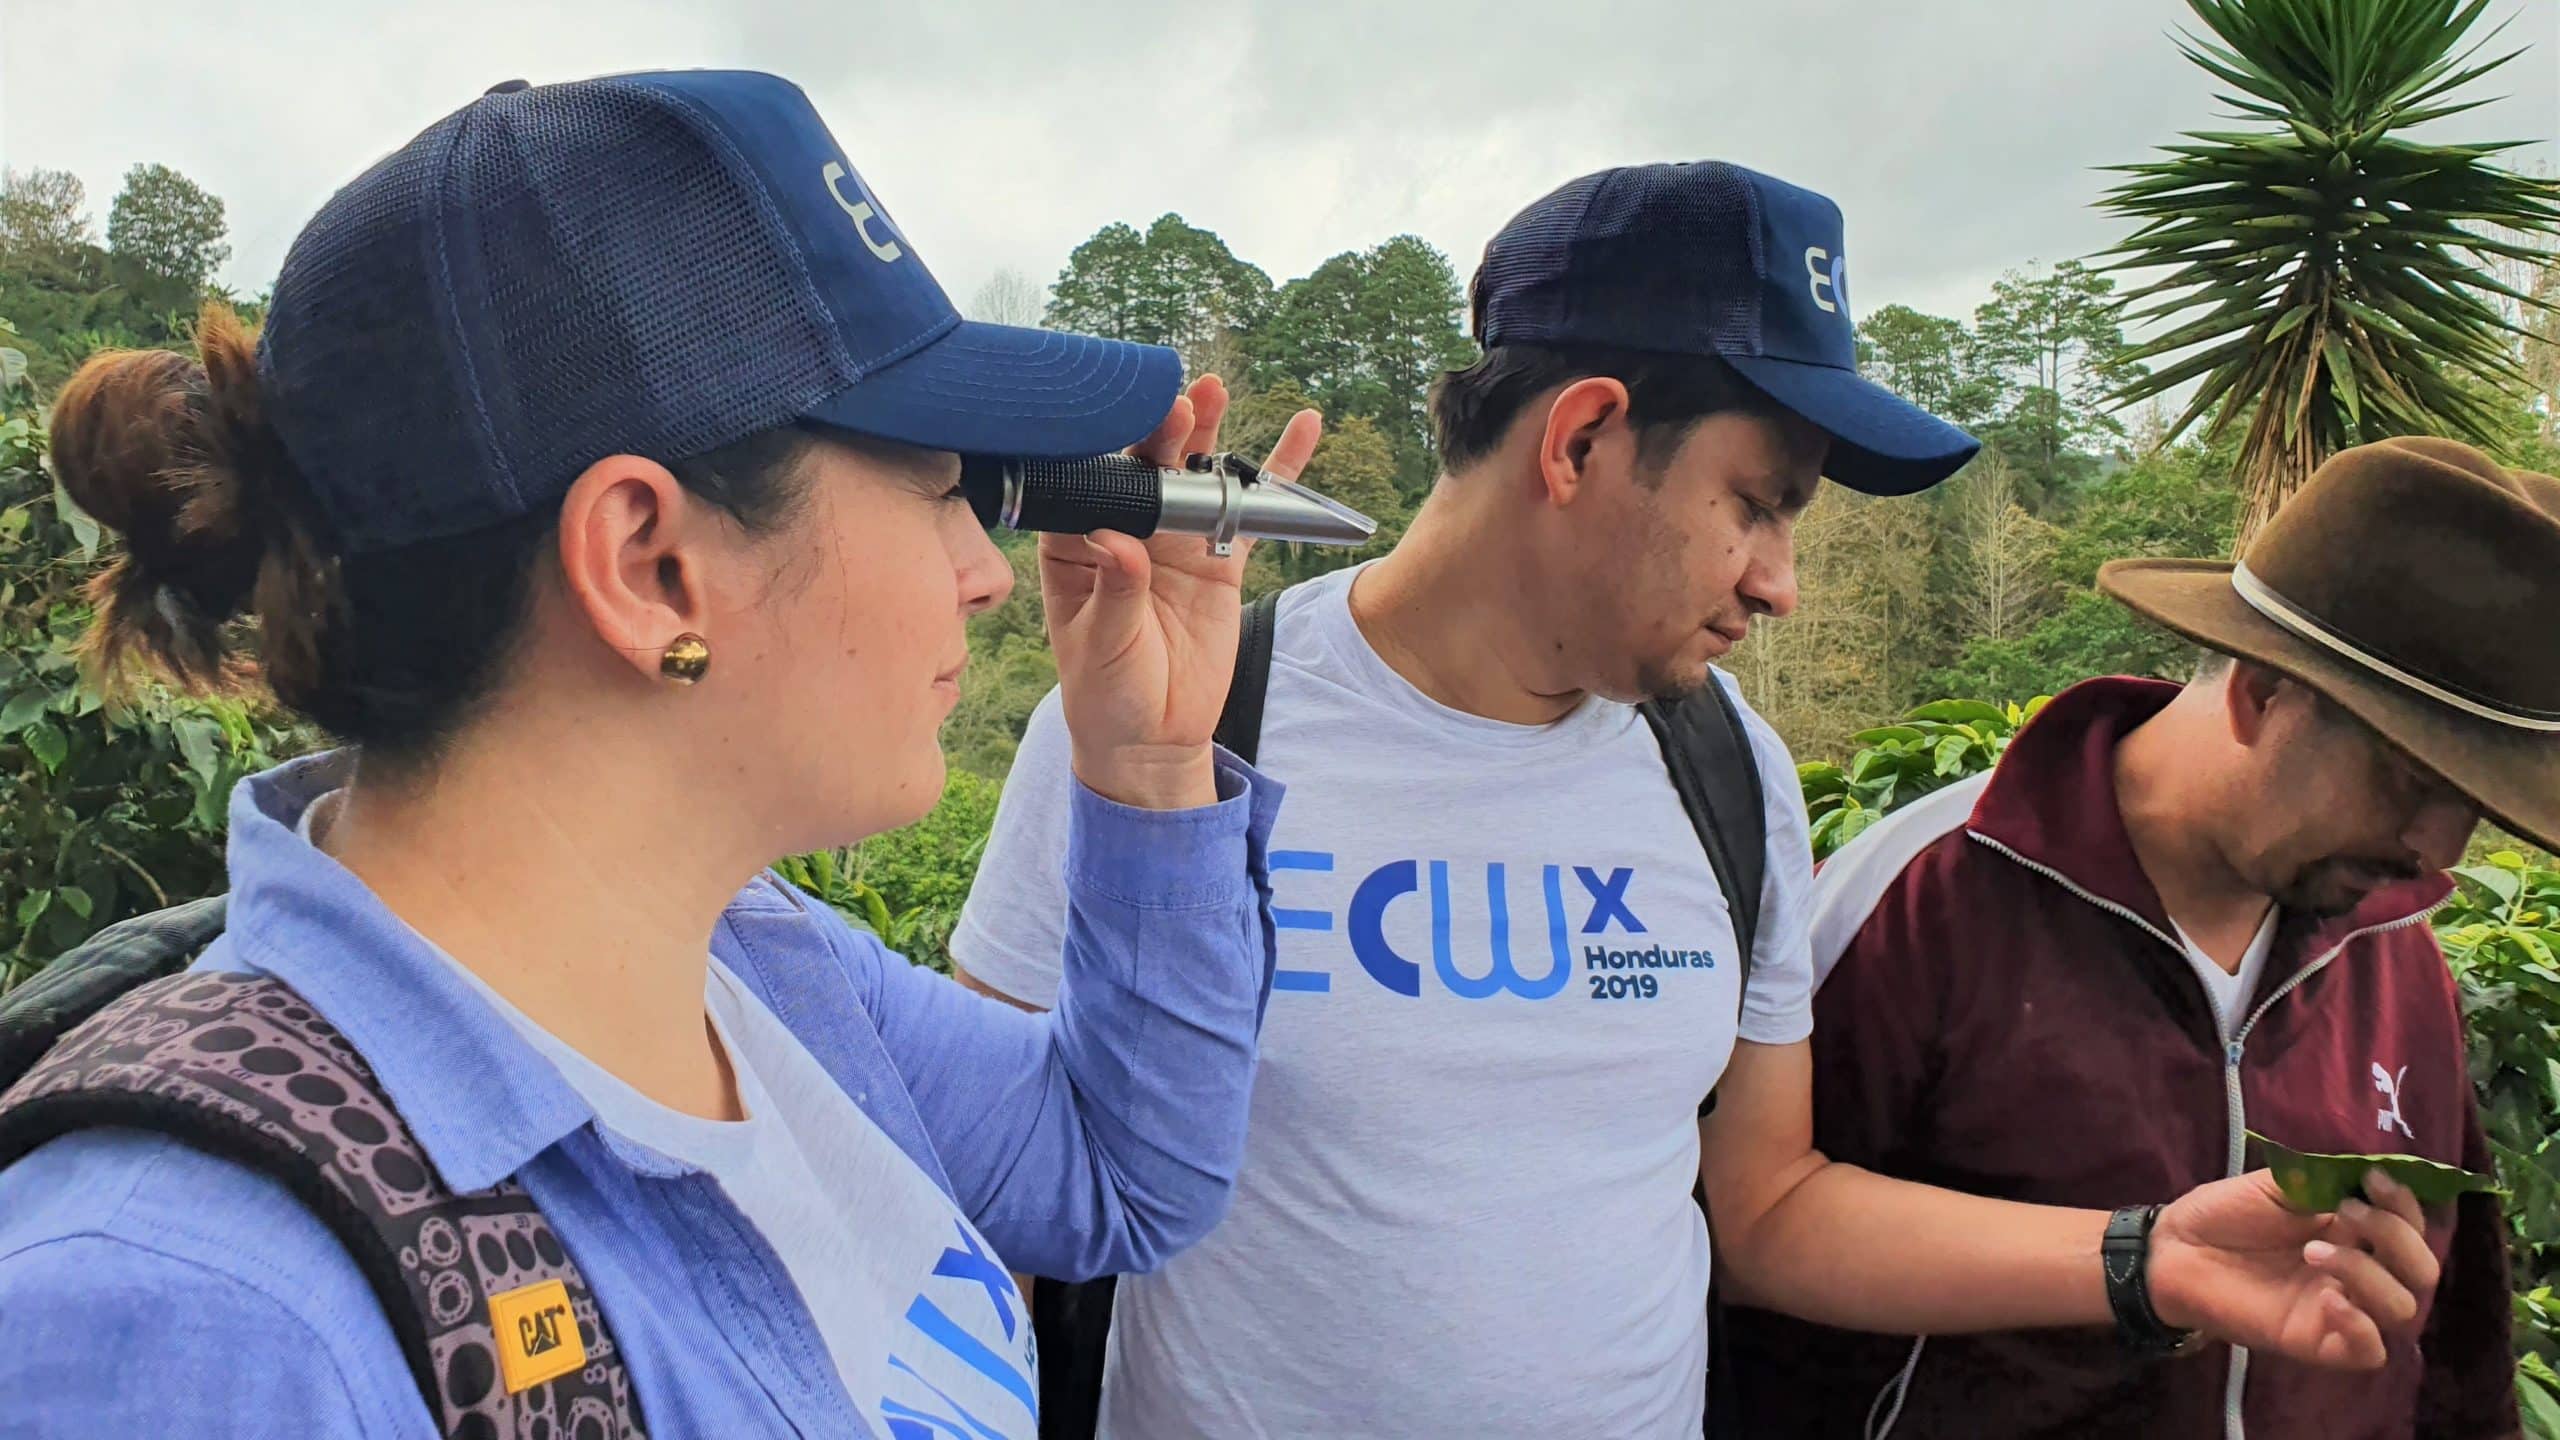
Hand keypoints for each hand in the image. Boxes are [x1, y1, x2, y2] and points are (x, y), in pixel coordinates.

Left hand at [1042, 374, 1321, 808]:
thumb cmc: (1106, 693)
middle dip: (1159, 429)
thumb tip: (1117, 542)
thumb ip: (1114, 592)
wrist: (1153, 738)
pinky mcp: (1220, 559)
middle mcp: (1125, 530)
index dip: (1104, 449)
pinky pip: (1251, 509)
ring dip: (1206, 432)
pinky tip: (1301, 430)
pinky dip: (1276, 472)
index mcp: (1076, 544)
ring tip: (1215, 391)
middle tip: (1179, 403)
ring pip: (1193, 476)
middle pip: (1143, 466)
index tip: (1124, 424)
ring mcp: (1175, 540)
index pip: (1086, 482)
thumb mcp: (1101, 647)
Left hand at [2148, 1168, 2437, 1368]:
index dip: (2406, 1204)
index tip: (2373, 1178)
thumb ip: (2329, 1180)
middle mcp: (2359, 1272)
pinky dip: (2361, 1325)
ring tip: (2312, 1251)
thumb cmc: (2226, 1213)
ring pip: (2402, 1308)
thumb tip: (2377, 1169)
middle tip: (2345, 1213)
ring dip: (2368, 1273)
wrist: (2175, 1247)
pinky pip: (2369, 1351)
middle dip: (2395, 1236)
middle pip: (2422, 1271)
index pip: (2413, 1227)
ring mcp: (2341, 1309)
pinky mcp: (2318, 1342)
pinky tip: (2329, 1300)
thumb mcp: (2281, 1184)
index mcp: (2356, 1233)